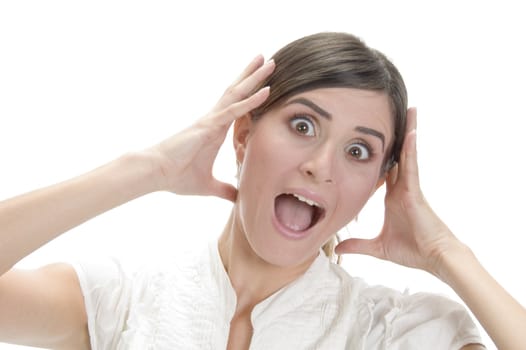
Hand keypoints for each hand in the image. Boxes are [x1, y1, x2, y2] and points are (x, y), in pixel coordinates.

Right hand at [146, 56, 274, 200]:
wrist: (156, 174)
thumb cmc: (177, 176)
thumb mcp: (208, 186)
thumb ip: (224, 190)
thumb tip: (238, 198)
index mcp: (215, 131)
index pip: (237, 108)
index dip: (250, 95)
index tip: (266, 83)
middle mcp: (214, 120)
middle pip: (238, 93)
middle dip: (253, 76)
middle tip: (269, 60)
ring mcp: (211, 120)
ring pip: (237, 94)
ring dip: (254, 78)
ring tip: (268, 61)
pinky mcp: (208, 126)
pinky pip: (233, 110)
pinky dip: (250, 101)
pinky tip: (265, 90)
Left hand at [335, 108, 460, 276]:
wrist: (433, 258)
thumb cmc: (412, 251)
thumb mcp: (378, 246)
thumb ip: (358, 245)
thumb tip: (338, 249)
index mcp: (393, 196)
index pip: (382, 171)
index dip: (375, 156)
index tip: (367, 141)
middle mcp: (401, 187)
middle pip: (396, 156)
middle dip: (394, 136)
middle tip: (389, 114)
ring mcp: (409, 187)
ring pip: (406, 154)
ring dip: (407, 133)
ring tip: (408, 110)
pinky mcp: (415, 190)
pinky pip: (412, 165)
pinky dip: (411, 149)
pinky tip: (410, 132)